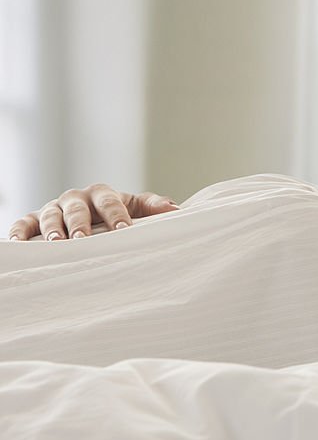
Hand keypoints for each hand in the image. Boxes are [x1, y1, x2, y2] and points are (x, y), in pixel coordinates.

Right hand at [8, 184, 179, 240]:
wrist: (94, 218)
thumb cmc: (118, 215)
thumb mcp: (136, 209)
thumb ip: (153, 208)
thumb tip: (176, 210)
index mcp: (102, 194)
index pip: (110, 202)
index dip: (117, 215)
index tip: (124, 230)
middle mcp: (76, 199)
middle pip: (77, 208)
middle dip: (80, 223)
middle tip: (83, 239)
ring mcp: (54, 208)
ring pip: (49, 215)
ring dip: (51, 229)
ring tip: (55, 244)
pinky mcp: (35, 220)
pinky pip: (23, 223)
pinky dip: (19, 231)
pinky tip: (18, 244)